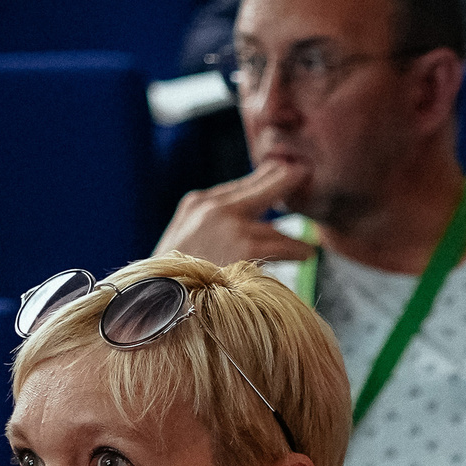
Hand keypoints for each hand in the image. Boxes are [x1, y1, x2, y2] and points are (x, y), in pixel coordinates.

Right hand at [156, 164, 317, 265]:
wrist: (158, 296)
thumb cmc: (171, 277)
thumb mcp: (183, 240)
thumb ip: (207, 226)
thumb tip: (241, 225)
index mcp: (196, 203)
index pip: (237, 187)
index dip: (263, 179)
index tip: (281, 168)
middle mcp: (213, 207)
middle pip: (260, 189)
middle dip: (283, 180)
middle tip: (302, 172)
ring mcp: (230, 224)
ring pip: (273, 228)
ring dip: (291, 238)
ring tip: (306, 247)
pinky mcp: (245, 245)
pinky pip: (282, 246)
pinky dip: (296, 250)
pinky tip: (307, 253)